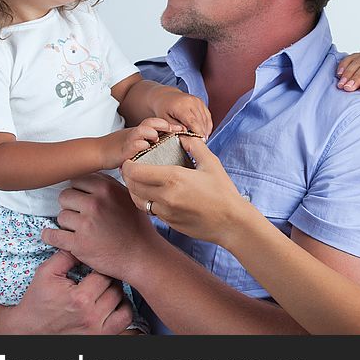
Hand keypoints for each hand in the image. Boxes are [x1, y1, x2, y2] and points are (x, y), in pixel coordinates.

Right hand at [0, 250, 132, 333]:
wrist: (29, 330)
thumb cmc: (38, 300)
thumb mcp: (46, 273)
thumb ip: (67, 255)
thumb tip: (84, 241)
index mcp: (79, 298)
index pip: (104, 272)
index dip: (99, 265)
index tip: (94, 265)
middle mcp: (92, 315)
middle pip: (116, 286)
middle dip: (108, 278)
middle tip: (99, 276)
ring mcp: (98, 328)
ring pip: (123, 301)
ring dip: (116, 292)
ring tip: (104, 288)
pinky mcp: (101, 336)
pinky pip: (125, 319)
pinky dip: (123, 309)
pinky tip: (112, 303)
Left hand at [42, 172, 156, 282]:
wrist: (142, 256)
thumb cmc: (137, 227)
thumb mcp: (129, 197)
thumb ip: (109, 184)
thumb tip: (90, 175)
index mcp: (107, 188)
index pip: (77, 179)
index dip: (79, 190)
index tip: (82, 198)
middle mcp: (95, 203)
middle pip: (65, 196)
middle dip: (71, 205)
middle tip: (81, 215)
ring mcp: (86, 224)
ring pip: (61, 216)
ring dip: (67, 223)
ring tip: (81, 229)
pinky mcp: (78, 244)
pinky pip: (52, 236)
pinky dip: (50, 236)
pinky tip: (53, 236)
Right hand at [99, 117, 178, 168]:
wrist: (100, 152)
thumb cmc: (121, 148)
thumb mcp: (138, 142)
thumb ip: (152, 141)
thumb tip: (170, 142)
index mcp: (142, 131)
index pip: (158, 123)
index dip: (170, 124)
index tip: (183, 128)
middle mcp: (137, 133)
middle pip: (151, 122)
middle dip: (164, 124)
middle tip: (176, 130)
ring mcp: (130, 140)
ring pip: (142, 130)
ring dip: (152, 132)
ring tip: (157, 138)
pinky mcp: (123, 150)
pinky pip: (132, 145)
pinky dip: (139, 145)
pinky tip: (145, 147)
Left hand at [120, 135, 249, 247]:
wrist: (231, 222)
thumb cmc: (223, 192)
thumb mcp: (211, 163)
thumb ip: (194, 146)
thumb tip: (183, 137)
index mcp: (173, 178)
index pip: (137, 171)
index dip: (128, 165)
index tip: (129, 160)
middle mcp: (165, 196)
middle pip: (133, 186)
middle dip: (128, 176)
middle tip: (131, 168)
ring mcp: (166, 212)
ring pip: (138, 201)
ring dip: (135, 190)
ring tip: (139, 182)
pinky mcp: (169, 222)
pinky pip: (151, 210)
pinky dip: (147, 201)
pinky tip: (155, 195)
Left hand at [150, 86, 212, 137]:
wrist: (165, 96)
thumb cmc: (163, 109)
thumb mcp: (164, 119)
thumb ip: (174, 126)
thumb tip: (185, 132)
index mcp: (181, 106)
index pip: (193, 122)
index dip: (198, 133)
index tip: (200, 142)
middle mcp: (191, 102)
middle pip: (201, 121)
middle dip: (202, 133)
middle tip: (201, 143)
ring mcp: (197, 101)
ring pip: (205, 119)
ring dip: (205, 130)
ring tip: (203, 139)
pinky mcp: (201, 102)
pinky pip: (207, 115)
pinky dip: (207, 124)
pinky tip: (204, 132)